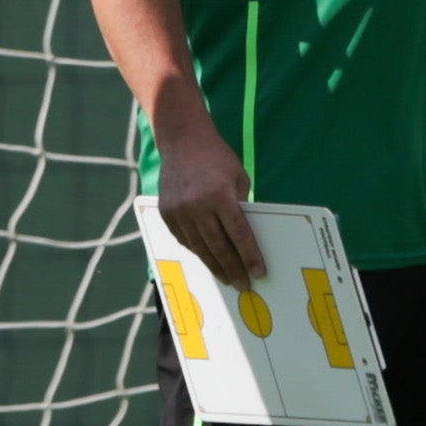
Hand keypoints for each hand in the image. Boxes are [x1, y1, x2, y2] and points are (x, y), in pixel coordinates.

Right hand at [152, 119, 264, 289]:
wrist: (182, 141)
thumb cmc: (217, 157)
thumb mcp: (238, 177)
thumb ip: (240, 206)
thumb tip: (244, 237)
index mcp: (220, 195)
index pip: (238, 233)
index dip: (249, 256)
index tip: (258, 272)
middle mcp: (197, 206)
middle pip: (218, 246)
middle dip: (232, 268)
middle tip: (242, 284)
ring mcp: (179, 211)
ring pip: (199, 247)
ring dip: (214, 266)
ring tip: (226, 279)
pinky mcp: (166, 213)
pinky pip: (184, 239)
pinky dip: (197, 252)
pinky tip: (207, 260)